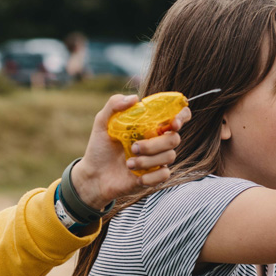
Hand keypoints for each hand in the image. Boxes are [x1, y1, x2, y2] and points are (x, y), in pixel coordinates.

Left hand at [71, 94, 189, 208]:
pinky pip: (165, 175)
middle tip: (134, 148)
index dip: (182, 116)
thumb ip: (114, 105)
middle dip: (154, 144)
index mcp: (149, 126)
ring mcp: (157, 159)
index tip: (174, 123)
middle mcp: (157, 141)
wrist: (94, 175)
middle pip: (174, 139)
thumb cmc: (99, 148)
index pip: (177, 116)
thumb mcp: (102, 123)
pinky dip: (150, 177)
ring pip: (170, 157)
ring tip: (129, 163)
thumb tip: (135, 98)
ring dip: (148, 160)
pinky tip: (136, 177)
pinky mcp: (155, 177)